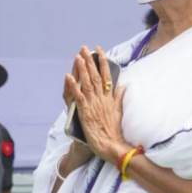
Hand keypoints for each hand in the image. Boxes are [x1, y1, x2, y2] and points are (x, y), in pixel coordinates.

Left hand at [64, 46, 126, 164]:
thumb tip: (123, 85)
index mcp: (110, 96)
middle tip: (85, 48)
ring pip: (86, 83)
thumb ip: (119, 97)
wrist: (111, 144)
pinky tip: (68, 77)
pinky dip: (72, 86)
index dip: (102, 61)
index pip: (106, 75)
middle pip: (95, 75)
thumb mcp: (119, 110)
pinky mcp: (85, 112)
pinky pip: (77, 96)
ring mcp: (93, 104)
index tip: (99, 50)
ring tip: (78, 56)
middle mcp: (102, 98)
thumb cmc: (115, 130)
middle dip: (90, 60)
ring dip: (82, 69)